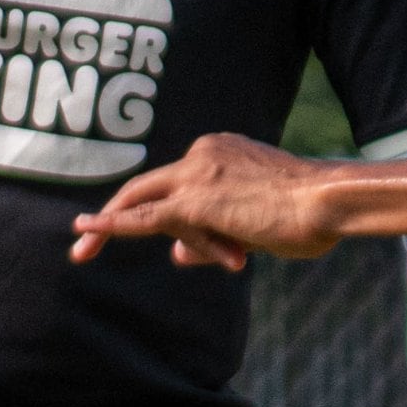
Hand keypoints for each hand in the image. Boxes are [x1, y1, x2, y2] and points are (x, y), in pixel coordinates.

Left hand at [68, 133, 341, 268]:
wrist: (327, 202)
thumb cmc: (307, 216)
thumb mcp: (253, 227)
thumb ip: (210, 237)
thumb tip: (173, 254)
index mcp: (221, 151)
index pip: (178, 182)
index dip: (156, 208)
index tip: (135, 226)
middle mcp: (203, 153)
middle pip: (147, 184)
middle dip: (113, 209)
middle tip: (80, 232)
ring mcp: (197, 175)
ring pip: (145, 204)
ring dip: (107, 226)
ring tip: (79, 250)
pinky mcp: (195, 202)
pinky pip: (143, 219)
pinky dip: (110, 225)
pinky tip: (86, 232)